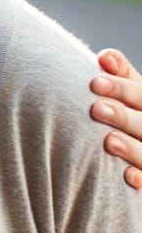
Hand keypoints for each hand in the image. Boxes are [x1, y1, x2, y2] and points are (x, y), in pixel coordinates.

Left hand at [90, 49, 141, 189]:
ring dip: (132, 148)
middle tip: (97, 109)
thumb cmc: (128, 117)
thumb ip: (120, 74)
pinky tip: (128, 176)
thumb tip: (104, 56)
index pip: (140, 94)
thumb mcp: (129, 93)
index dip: (121, 88)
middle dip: (124, 116)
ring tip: (109, 141)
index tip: (94, 82)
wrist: (134, 152)